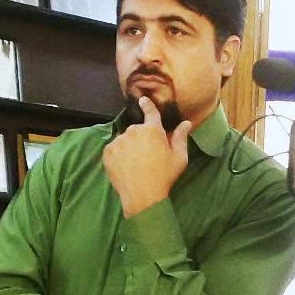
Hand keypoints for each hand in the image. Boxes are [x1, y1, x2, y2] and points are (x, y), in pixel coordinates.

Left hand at [103, 96, 191, 217]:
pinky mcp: (108, 152)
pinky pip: (114, 148)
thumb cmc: (164, 176)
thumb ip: (181, 137)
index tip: (142, 99)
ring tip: (135, 163)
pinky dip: (118, 154)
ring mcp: (119, 141)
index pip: (150, 112)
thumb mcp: (179, 157)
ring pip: (125, 139)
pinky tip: (125, 166)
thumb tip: (186, 123)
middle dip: (142, 138)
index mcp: (152, 129)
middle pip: (138, 130)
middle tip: (147, 154)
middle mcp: (134, 130)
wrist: (143, 195)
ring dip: (129, 146)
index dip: (147, 105)